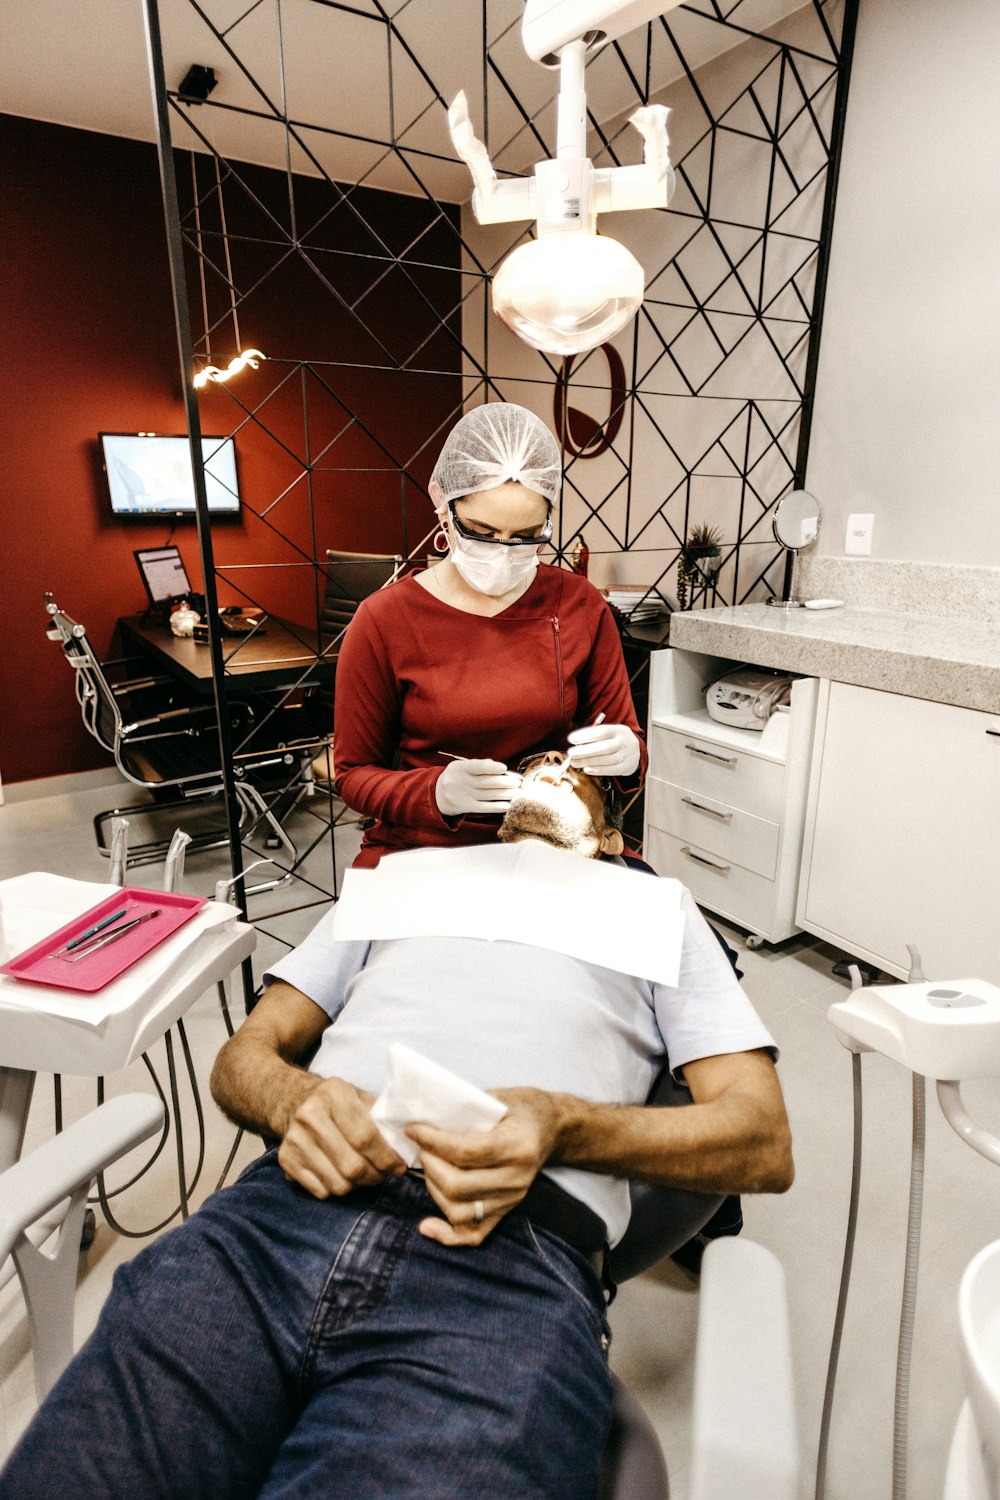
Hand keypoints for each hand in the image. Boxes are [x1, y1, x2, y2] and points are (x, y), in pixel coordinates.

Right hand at [278, 1076, 405, 1198]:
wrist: (293, 1100)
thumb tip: (408, 1145)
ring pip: (338, 1184)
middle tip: (383, 1174)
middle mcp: (310, 1116)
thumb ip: (382, 1118)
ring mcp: (295, 1140)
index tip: (398, 1167)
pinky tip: (341, 1174)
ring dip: (357, 1186)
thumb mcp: (359, 1097)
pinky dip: (336, 1189)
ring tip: (364, 1174)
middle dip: (375, 1176)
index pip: (365, 1136)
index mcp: (334, 1094)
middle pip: (352, 1166)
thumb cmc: (336, 1102)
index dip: (386, 1157)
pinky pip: (321, 1191)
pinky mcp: (286, 1160)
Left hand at [407, 1088, 561, 1246]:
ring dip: (433, 1190)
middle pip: (458, 1186)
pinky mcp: (505, 1212)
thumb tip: (425, 1119)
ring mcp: (511, 1199)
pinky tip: (427, 1225)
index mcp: (518, 1146)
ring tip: (429, 1168)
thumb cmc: (522, 1109)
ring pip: (459, 1211)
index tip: (413, 1130)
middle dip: (429, 1165)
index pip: (465, 1151)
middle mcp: (516, 1178)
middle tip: (422, 1147)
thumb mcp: (498, 1099)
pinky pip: (472, 1235)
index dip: (432, 1141)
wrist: (552, 1128)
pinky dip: (446, 1235)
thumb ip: (466, 1111)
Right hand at [434, 758, 520, 816]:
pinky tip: (507, 805)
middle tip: (517, 782)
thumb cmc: (457, 776)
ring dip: (505, 795)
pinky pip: (484, 807)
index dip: (491, 768)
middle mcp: (460, 782)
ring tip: (517, 793)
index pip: (477, 767)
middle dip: (504, 782)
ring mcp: (463, 796)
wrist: (438, 794)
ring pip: (487, 795)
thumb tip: (496, 766)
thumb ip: (478, 765)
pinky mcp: (466, 807)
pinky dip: (497, 806)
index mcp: (459, 768)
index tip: (504, 769)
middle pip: (485, 783)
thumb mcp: (462, 767)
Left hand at [567, 721, 639, 776]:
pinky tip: (587, 769)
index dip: (585, 735)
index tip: (571, 739)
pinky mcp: (626, 767)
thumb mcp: (609, 733)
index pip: (602, 732)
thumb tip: (576, 743)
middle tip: (571, 754)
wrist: (636, 751)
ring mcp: (627, 755)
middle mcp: (624, 742)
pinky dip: (597, 770)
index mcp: (619, 730)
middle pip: (604, 747)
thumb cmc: (615, 740)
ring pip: (606, 760)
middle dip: (584, 751)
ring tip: (575, 762)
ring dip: (588, 762)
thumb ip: (595, 736)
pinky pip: (611, 770)